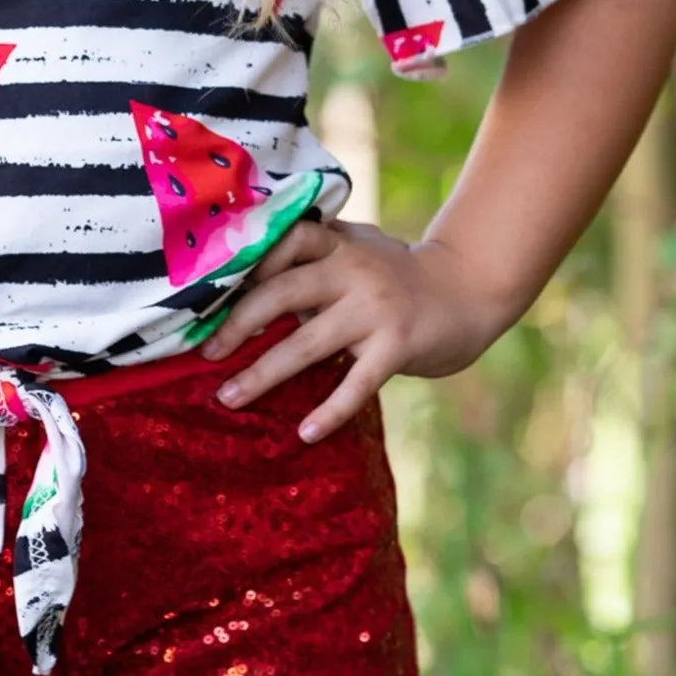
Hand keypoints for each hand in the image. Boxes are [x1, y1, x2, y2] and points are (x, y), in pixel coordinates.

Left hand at [201, 219, 501, 442]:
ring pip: (306, 343)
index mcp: (338, 244)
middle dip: (237, 325)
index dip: (245, 266)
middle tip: (206, 354)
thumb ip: (313, 258)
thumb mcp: (358, 249)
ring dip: (262, 374)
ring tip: (228, 398)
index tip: (208, 296)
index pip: (284, 242)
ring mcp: (376, 308)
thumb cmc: (398, 275)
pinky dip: (330, 411)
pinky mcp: (398, 345)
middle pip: (281, 293)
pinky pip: (356, 383)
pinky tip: (306, 433)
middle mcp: (354, 269)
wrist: (469, 291)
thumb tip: (243, 282)